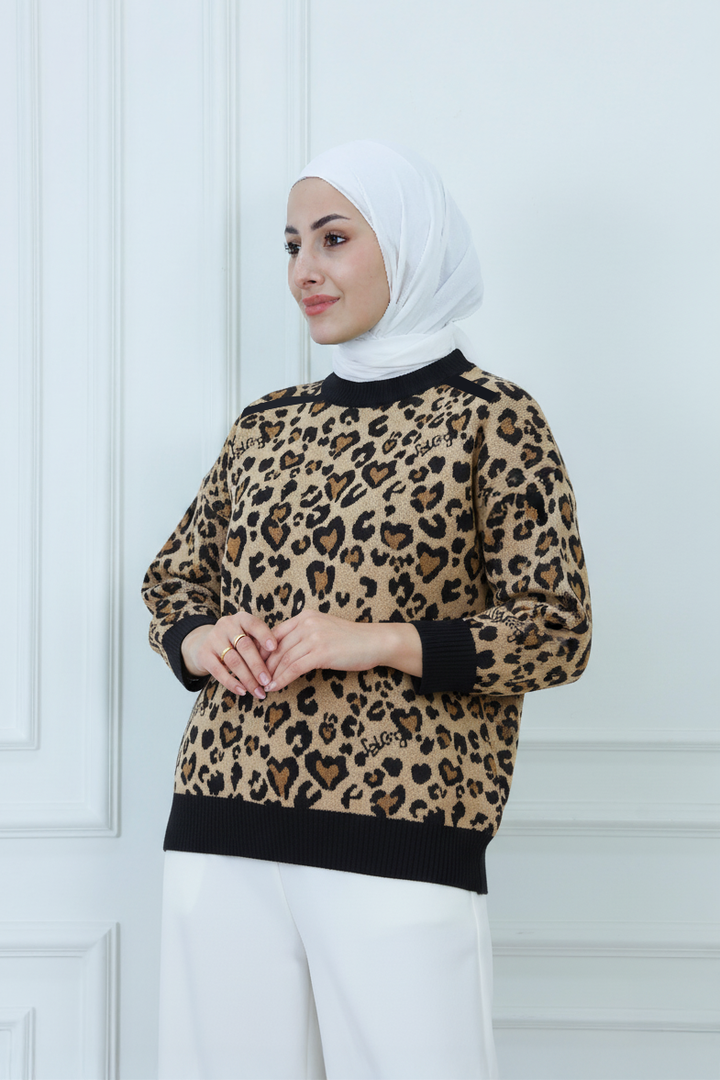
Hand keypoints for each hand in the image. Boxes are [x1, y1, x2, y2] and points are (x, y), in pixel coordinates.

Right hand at [181, 614, 277, 699]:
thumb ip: (261, 645)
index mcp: (242, 618)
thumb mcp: (249, 637)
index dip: (265, 636)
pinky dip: (232, 683)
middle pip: (245, 646)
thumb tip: (280, 663)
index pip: (254, 625)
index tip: (275, 648)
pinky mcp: (203, 654)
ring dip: (247, 679)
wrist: (205, 643)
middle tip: (267, 681)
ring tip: (258, 692)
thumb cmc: (237, 642)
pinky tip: (243, 691)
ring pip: (233, 661)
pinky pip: (218, 671)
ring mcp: (213, 639)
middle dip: (258, 666)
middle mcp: (226, 625)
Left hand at [264, 609, 421, 692]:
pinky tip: (275, 687)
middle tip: (254, 680)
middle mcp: (307, 623)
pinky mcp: (321, 652)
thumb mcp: (324, 630)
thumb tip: (285, 652)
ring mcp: (314, 637)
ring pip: (283, 659)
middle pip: (276, 648)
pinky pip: (294, 668)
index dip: (261, 651)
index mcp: (306, 616)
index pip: (274, 633)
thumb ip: (305, 635)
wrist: (375, 642)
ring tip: (262, 687)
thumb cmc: (351, 640)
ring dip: (270, 675)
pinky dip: (282, 679)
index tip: (254, 665)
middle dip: (263, 666)